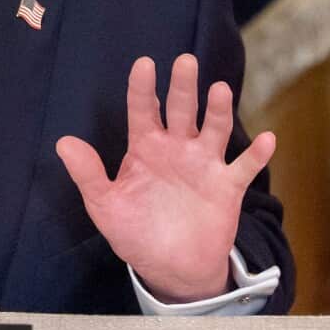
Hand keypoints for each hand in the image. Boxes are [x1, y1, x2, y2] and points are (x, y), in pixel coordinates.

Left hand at [55, 54, 274, 302]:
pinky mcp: (227, 187)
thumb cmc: (136, 232)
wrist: (170, 268)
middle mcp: (176, 148)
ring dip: (218, 110)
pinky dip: (256, 154)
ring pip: (213, 129)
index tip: (144, 63)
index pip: (143, 109)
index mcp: (145, 148)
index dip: (142, 87)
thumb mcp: (105, 205)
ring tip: (219, 89)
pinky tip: (266, 139)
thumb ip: (88, 174)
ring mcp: (204, 165)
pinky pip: (244, 167)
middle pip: (180, 110)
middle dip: (183, 86)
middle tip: (185, 61)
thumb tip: (63, 143)